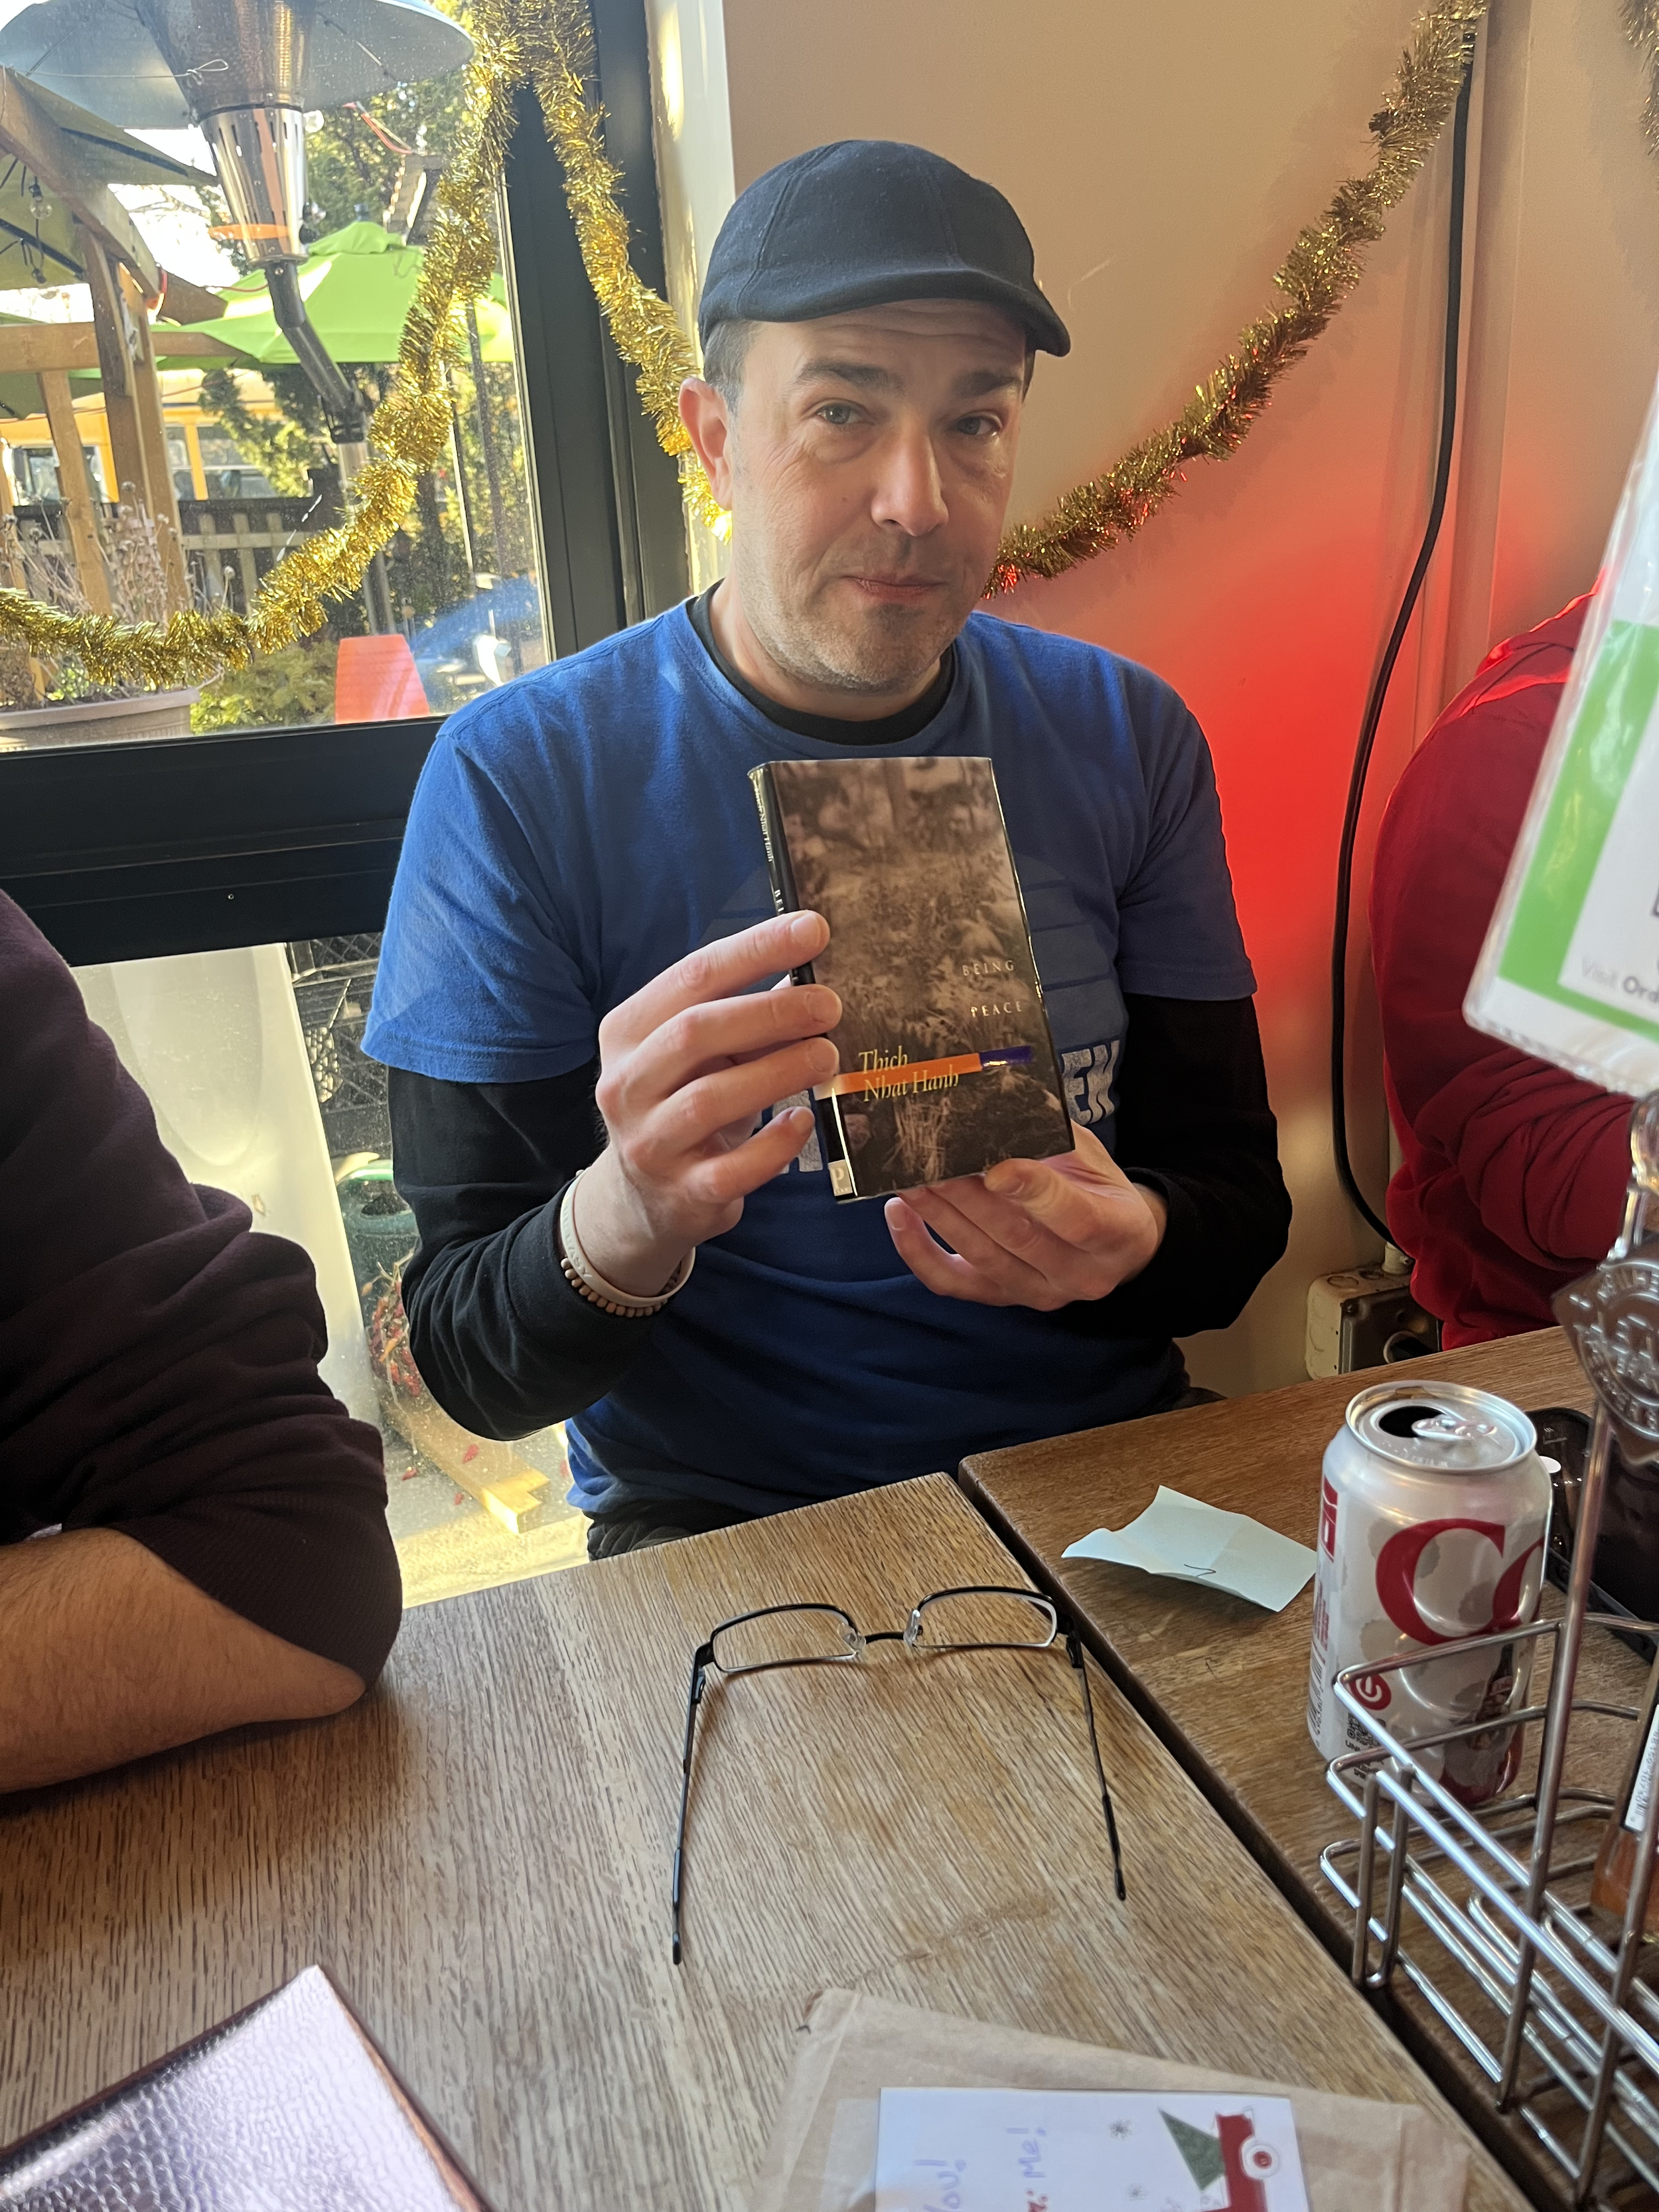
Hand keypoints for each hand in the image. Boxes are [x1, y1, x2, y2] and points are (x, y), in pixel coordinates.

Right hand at [575, 911, 838, 1296]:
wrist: (644, 1200)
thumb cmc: (684, 1105)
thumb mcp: (704, 1055)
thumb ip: (746, 1016)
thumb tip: (812, 975)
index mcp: (628, 1032)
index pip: (692, 976)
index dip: (755, 949)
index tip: (812, 929)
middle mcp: (626, 1084)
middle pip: (696, 1033)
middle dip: (770, 1012)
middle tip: (830, 1005)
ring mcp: (650, 1142)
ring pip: (710, 1099)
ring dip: (778, 1072)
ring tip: (828, 1056)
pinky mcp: (682, 1194)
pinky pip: (731, 1169)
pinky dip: (773, 1145)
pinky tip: (803, 1122)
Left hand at [884, 1121, 1166, 1310]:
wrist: (1112, 1244)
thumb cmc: (1097, 1187)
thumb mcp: (1090, 1154)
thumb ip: (1051, 1134)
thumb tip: (994, 1097)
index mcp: (1118, 1231)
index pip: (1077, 1217)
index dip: (1034, 1192)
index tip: (996, 1166)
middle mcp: (1081, 1274)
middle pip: (1018, 1237)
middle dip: (969, 1197)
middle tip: (931, 1161)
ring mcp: (1039, 1292)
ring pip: (981, 1257)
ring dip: (940, 1215)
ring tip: (909, 1178)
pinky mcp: (1001, 1298)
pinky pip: (951, 1283)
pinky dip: (917, 1250)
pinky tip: (898, 1213)